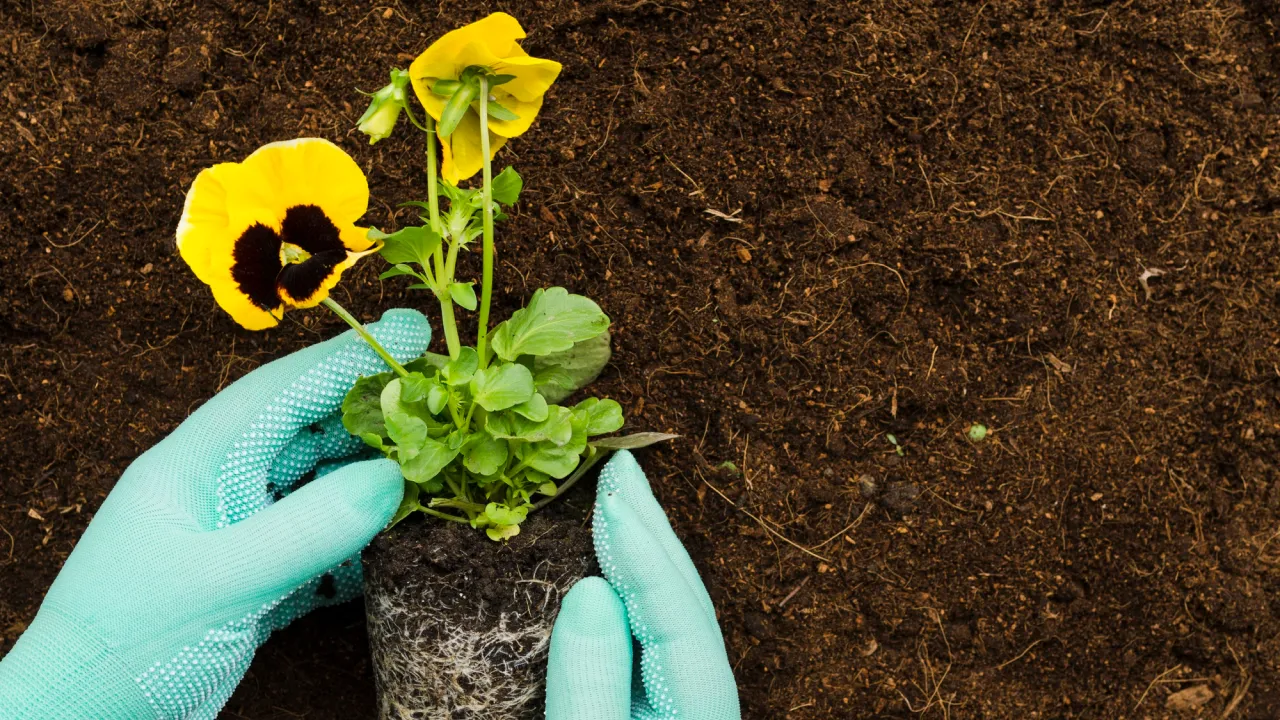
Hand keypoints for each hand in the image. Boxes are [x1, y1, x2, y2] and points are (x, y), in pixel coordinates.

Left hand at [0, 309, 429, 719]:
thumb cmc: (125, 648)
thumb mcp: (219, 584)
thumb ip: (306, 530)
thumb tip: (392, 480)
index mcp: (196, 464)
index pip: (283, 392)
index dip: (351, 359)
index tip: (416, 333)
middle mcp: (220, 488)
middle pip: (311, 432)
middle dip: (377, 416)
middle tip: (447, 407)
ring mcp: (237, 534)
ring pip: (321, 487)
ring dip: (375, 481)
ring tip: (436, 472)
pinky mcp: (254, 580)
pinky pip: (321, 541)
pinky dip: (361, 540)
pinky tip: (397, 545)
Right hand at [546, 451, 740, 719]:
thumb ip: (591, 683)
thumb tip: (590, 589)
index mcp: (700, 712)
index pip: (677, 619)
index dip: (642, 555)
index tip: (607, 500)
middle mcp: (702, 701)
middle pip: (685, 603)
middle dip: (650, 530)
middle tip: (618, 466)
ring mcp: (681, 703)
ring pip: (672, 614)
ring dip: (643, 550)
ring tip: (615, 493)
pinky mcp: (658, 708)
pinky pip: (650, 635)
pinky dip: (631, 587)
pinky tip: (612, 559)